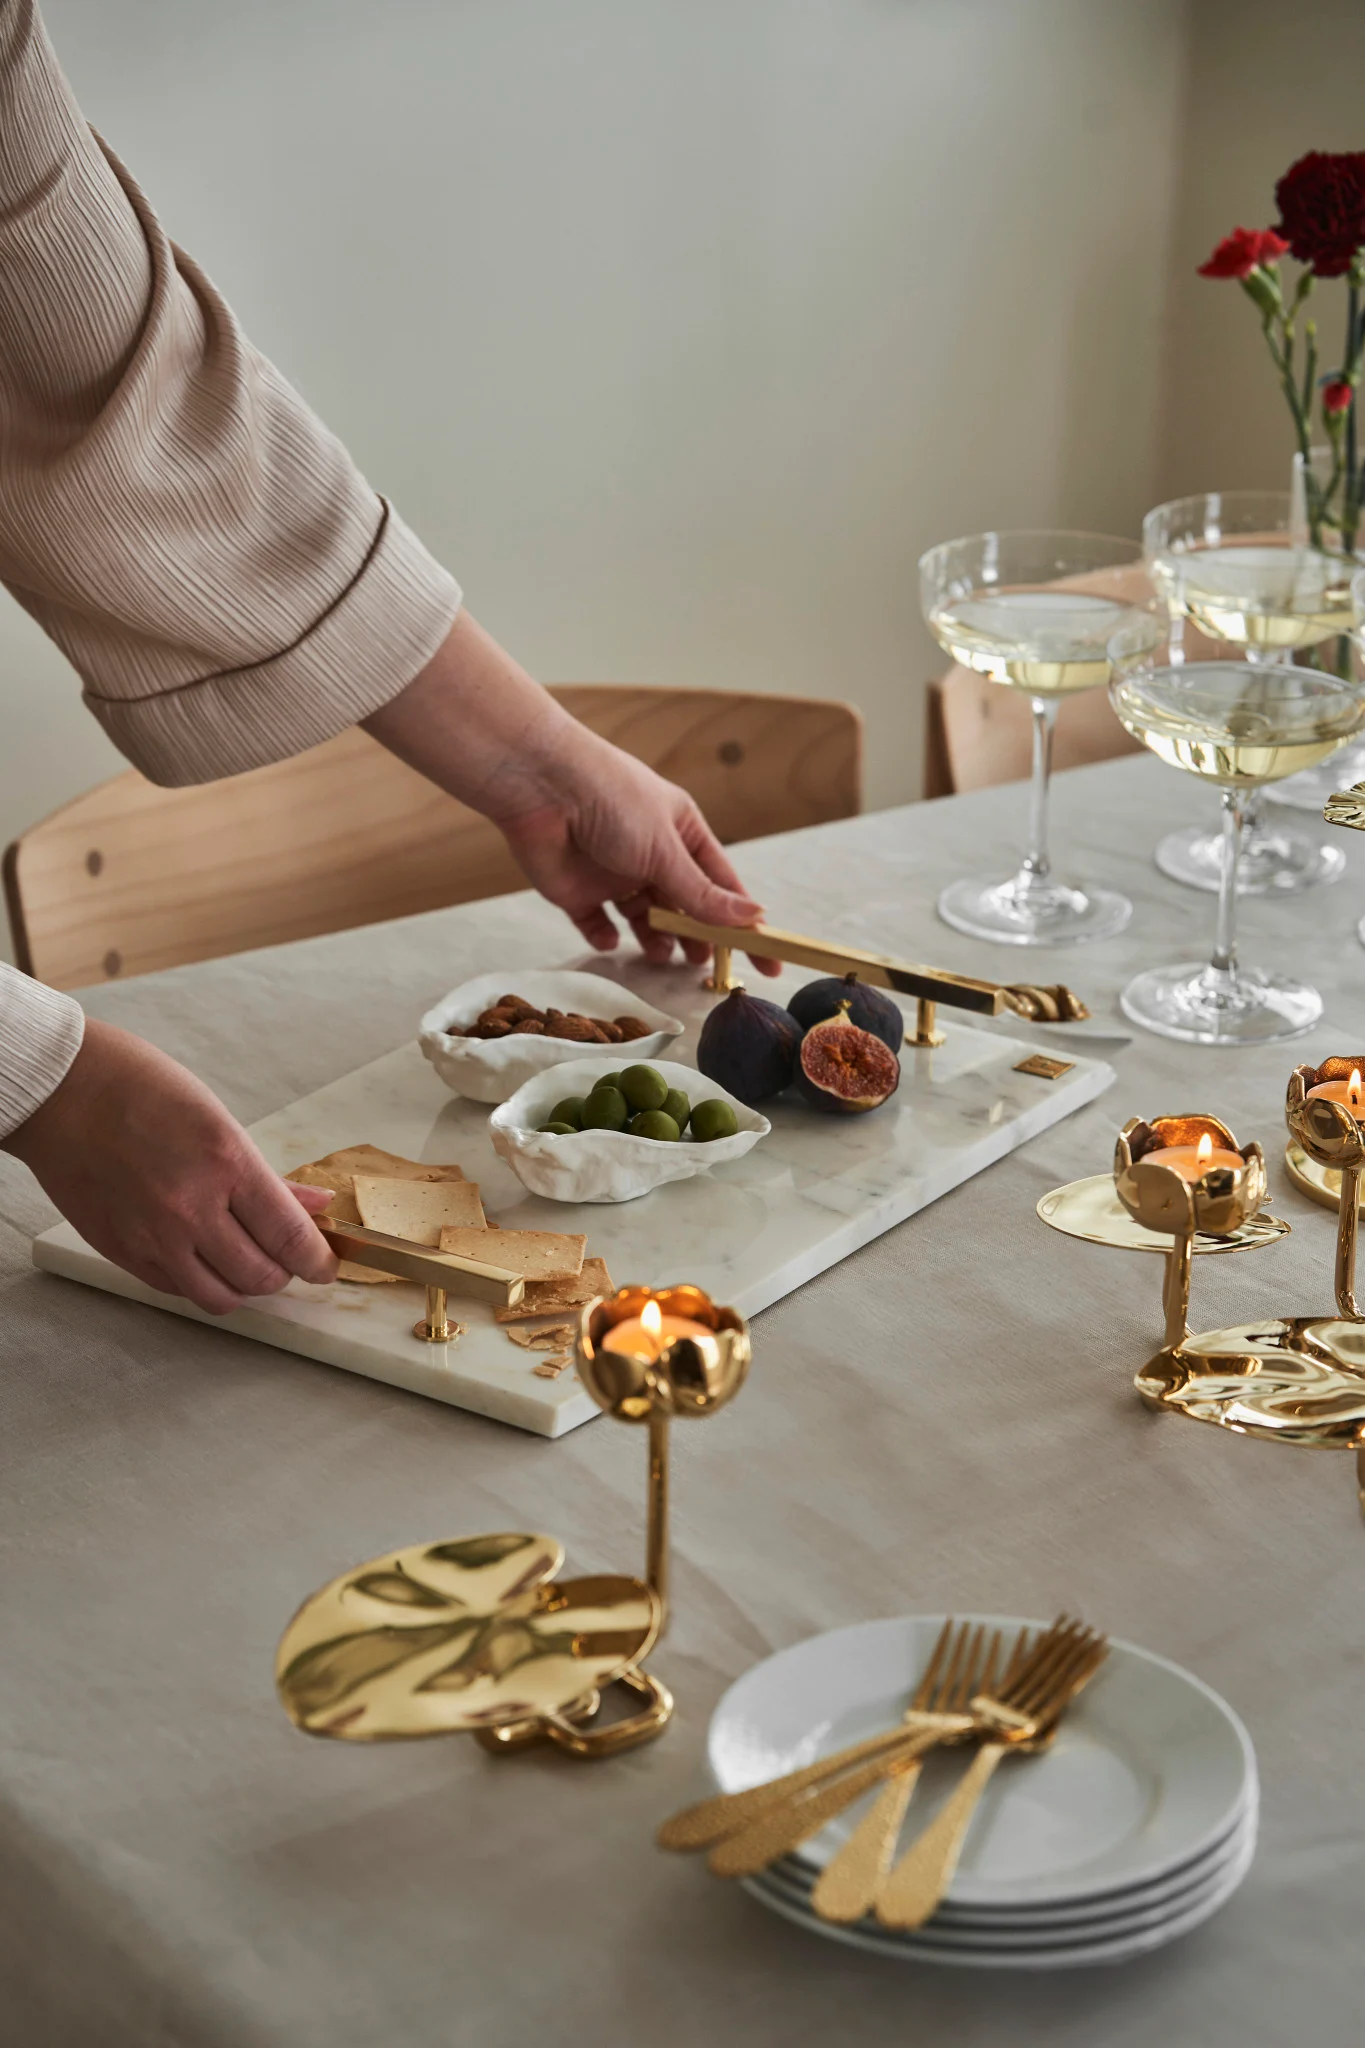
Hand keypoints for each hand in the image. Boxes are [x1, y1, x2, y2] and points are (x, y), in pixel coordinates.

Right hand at [4, 1019, 336, 1313]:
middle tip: (283, 1257)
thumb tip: (313, 1206)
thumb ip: (267, 1178)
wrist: (66, 1094)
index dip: (316, 1261)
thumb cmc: (142, 1091)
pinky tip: (202, 1258)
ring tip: (245, 1263)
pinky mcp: (122, 1252)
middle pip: (260, 1276)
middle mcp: (190, 1207)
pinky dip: (199, 1282)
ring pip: (220, 1297)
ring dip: (242, 1286)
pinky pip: (176, 1289)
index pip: (289, 1237)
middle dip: (283, 1272)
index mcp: (225, 1163)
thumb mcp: (220, 1121)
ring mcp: (152, 1235)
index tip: (323, 1266)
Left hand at [496, 735, 781, 972]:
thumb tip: (753, 917)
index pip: (722, 885)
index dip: (744, 923)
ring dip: (655, 938)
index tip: (766, 960)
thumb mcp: (666, 851)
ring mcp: (613, 872)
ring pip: (642, 918)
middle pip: (683, 906)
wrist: (541, 788)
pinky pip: (596, 922)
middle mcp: (649, 853)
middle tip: (703, 965)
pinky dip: (605, 935)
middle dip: (696, 936)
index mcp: (681, 832)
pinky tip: (612, 938)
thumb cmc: (612, 801)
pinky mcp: (576, 889)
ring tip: (661, 952)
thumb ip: (703, 894)